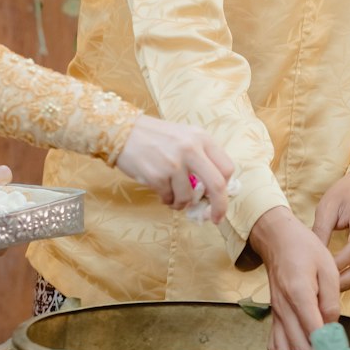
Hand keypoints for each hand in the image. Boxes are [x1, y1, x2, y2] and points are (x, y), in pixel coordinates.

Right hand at [115, 116, 234, 221]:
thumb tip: (214, 191)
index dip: (226, 188)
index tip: (220, 199)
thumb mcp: (184, 137)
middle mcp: (190, 148)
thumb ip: (201, 158)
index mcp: (201, 138)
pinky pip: (169, 199)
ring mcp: (174, 163)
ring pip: (188, 197)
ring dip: (181, 203)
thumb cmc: (155, 137)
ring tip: (171, 195)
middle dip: (219, 207)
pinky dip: (166, 199)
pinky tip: (159, 189)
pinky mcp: (157, 175)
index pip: (227, 168)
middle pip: (217, 185)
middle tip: (214, 218)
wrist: (122, 131)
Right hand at [249, 207, 340, 349]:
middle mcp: (284, 308)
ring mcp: (276, 314)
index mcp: (299, 294)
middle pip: (298, 348)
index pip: (313, 333)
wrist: (277, 239)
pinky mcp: (274, 316)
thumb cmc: (306, 250)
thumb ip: (330, 300)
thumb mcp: (328, 269)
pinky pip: (274, 344)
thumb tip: (331, 327)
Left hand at [313, 172, 349, 290]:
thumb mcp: (329, 205)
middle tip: (323, 289)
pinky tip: (336, 281)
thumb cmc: (347, 192)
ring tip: (328, 290)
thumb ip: (321, 230)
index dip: (338, 263)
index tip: (320, 271)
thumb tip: (310, 254)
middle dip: (344, 281)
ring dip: (349, 282)